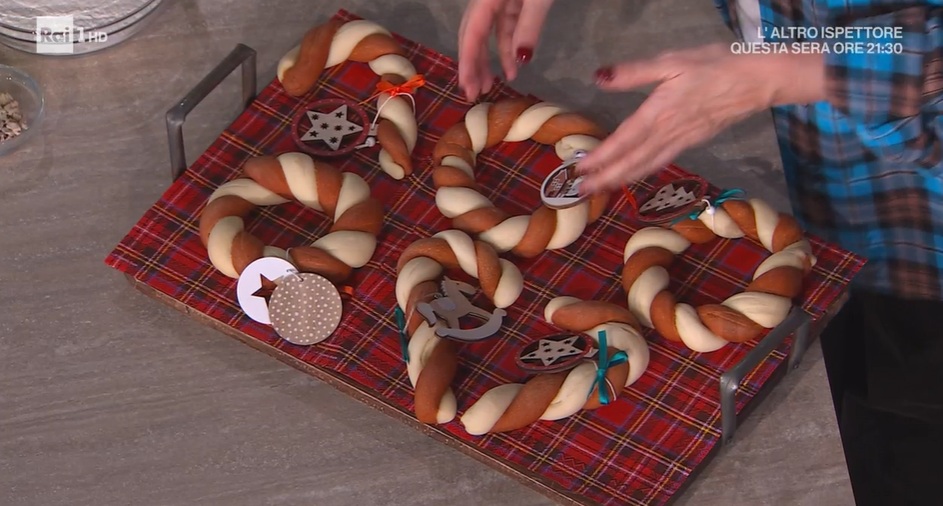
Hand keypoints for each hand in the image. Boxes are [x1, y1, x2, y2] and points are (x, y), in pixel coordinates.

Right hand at [458, 0, 553, 101]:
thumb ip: (529, 25)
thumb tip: (520, 60)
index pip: (472, 33)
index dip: (468, 62)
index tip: (467, 88)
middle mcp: (488, 1)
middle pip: (474, 36)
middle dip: (474, 66)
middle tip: (474, 94)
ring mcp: (501, 2)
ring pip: (490, 35)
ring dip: (490, 61)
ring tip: (490, 87)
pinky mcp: (514, 3)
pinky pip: (506, 30)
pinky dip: (508, 50)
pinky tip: (511, 70)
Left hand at [576, 44, 824, 193]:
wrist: (758, 80)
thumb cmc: (715, 64)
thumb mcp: (672, 60)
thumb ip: (634, 72)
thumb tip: (599, 77)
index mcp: (660, 112)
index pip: (624, 140)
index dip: (601, 157)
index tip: (581, 169)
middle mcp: (669, 132)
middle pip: (632, 161)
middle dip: (605, 178)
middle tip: (581, 191)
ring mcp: (682, 140)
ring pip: (646, 166)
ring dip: (621, 179)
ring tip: (600, 188)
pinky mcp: (693, 142)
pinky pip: (661, 162)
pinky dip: (643, 172)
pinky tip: (633, 175)